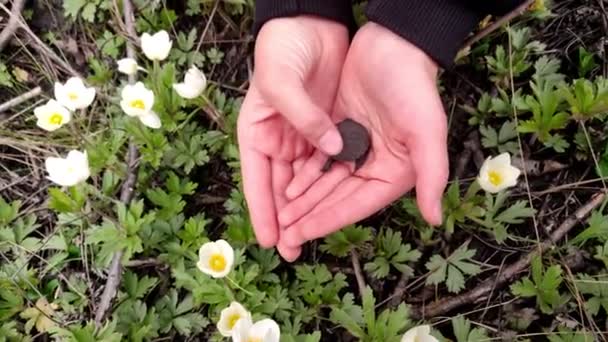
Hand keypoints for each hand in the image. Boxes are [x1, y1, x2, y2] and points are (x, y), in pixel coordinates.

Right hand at [237, 16, 348, 257]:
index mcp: (255, 132)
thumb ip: (303, 117)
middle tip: (293, 250)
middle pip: (280, 188)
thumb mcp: (282, 79)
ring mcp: (302, 136)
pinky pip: (326, 163)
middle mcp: (277, 139)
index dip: (262, 212)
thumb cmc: (283, 46)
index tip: (269, 241)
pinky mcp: (324, 129)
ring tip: (312, 236)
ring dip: (308, 207)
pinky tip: (333, 203)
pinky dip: (328, 183)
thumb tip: (330, 149)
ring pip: (304, 181)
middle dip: (286, 219)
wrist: (311, 21)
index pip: (257, 180)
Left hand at [276, 22, 449, 259]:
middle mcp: (375, 166)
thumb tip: (436, 220)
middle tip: (284, 236)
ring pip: (324, 182)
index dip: (327, 222)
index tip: (301, 236)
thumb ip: (431, 175)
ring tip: (281, 217)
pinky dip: (303, 174)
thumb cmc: (414, 85)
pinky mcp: (339, 132)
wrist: (392, 43)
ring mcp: (355, 149)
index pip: (356, 205)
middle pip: (337, 199)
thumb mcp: (427, 130)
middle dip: (310, 217)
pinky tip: (286, 187)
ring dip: (303, 200)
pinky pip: (317, 160)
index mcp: (395, 173)